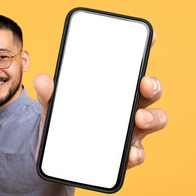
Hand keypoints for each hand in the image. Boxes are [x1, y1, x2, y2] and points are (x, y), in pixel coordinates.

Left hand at [34, 32, 167, 167]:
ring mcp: (127, 132)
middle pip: (149, 93)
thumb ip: (48, 94)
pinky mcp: (122, 156)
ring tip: (139, 118)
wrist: (54, 158)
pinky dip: (136, 153)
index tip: (150, 38)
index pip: (130, 70)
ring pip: (153, 121)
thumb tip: (42, 80)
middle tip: (144, 83)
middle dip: (153, 85)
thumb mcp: (53, 107)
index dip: (142, 52)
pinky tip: (129, 154)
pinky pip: (137, 154)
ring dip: (152, 118)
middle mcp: (125, 109)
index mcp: (111, 91)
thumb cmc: (61, 125)